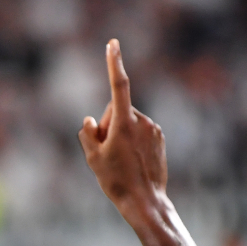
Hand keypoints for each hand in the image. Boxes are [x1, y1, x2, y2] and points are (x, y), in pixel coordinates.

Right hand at [78, 39, 167, 216]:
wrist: (145, 201)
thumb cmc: (116, 181)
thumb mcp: (92, 159)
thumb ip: (87, 134)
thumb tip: (90, 121)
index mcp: (124, 124)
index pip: (118, 86)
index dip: (114, 63)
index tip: (113, 44)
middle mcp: (141, 121)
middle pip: (116, 111)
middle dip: (108, 125)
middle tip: (107, 152)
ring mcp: (153, 128)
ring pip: (127, 121)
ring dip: (120, 134)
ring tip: (121, 160)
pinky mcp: (159, 136)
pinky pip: (139, 130)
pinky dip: (132, 140)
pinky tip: (132, 161)